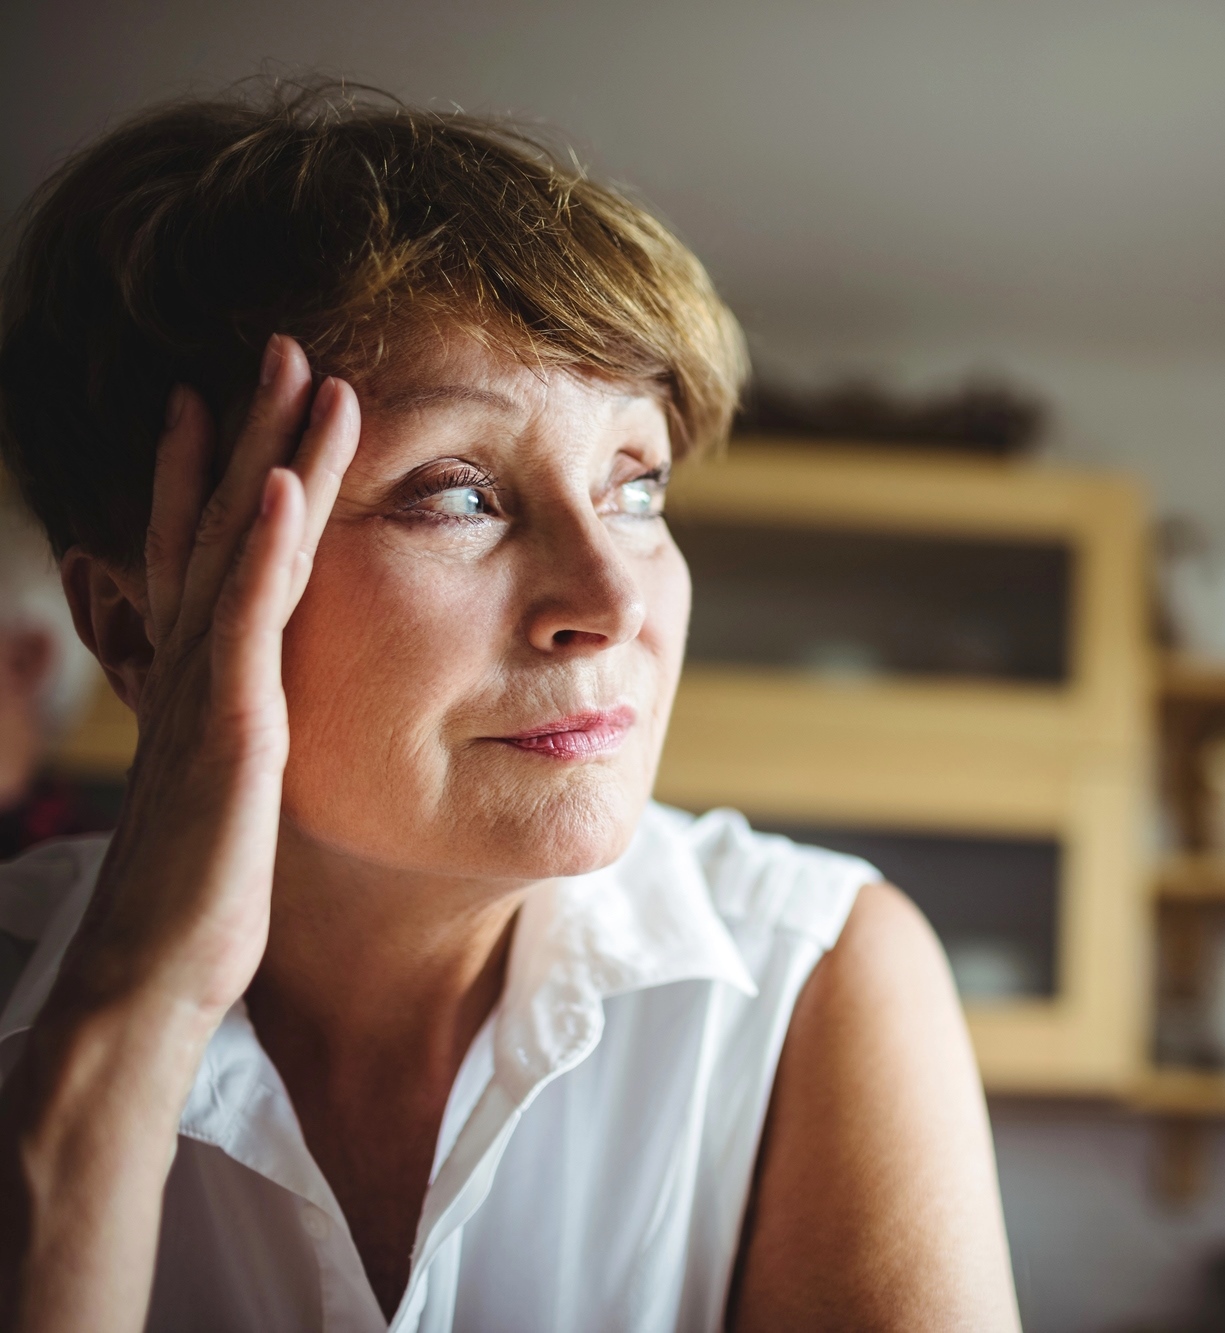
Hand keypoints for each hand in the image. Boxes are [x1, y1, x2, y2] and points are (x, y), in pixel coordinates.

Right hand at [58, 335, 357, 1026]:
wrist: (151, 981)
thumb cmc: (196, 906)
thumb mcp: (225, 803)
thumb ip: (235, 749)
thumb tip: (250, 728)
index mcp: (200, 685)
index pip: (211, 558)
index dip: (220, 478)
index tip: (236, 407)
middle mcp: (192, 670)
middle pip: (220, 525)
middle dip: (248, 433)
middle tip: (280, 348)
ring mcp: (203, 692)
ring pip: (238, 549)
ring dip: (268, 455)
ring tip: (301, 373)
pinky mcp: (225, 728)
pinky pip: (245, 620)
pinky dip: (260, 546)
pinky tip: (283, 482)